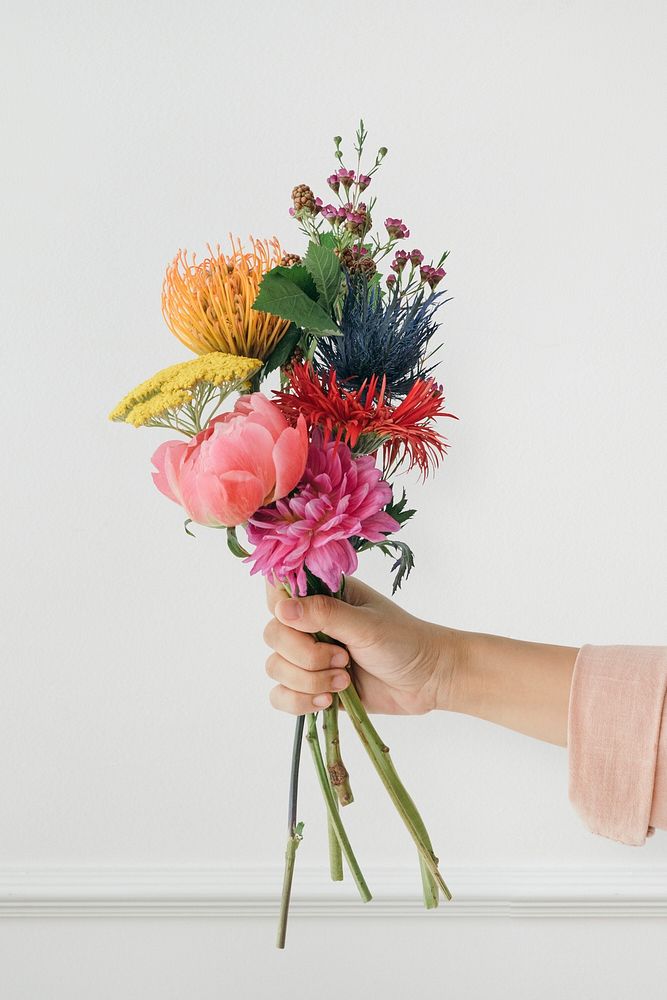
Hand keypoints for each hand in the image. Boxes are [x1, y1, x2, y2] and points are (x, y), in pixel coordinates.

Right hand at [263, 577, 459, 715]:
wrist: (428, 680)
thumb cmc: (405, 641)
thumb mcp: (366, 624)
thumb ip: (324, 614)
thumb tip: (282, 609)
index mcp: (323, 596)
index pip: (278, 593)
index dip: (281, 609)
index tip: (302, 625)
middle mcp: (311, 623)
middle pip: (273, 635)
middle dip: (304, 655)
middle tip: (342, 659)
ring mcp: (310, 657)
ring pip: (275, 668)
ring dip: (307, 681)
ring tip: (344, 681)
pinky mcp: (312, 687)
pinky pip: (281, 696)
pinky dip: (299, 702)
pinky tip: (328, 701)